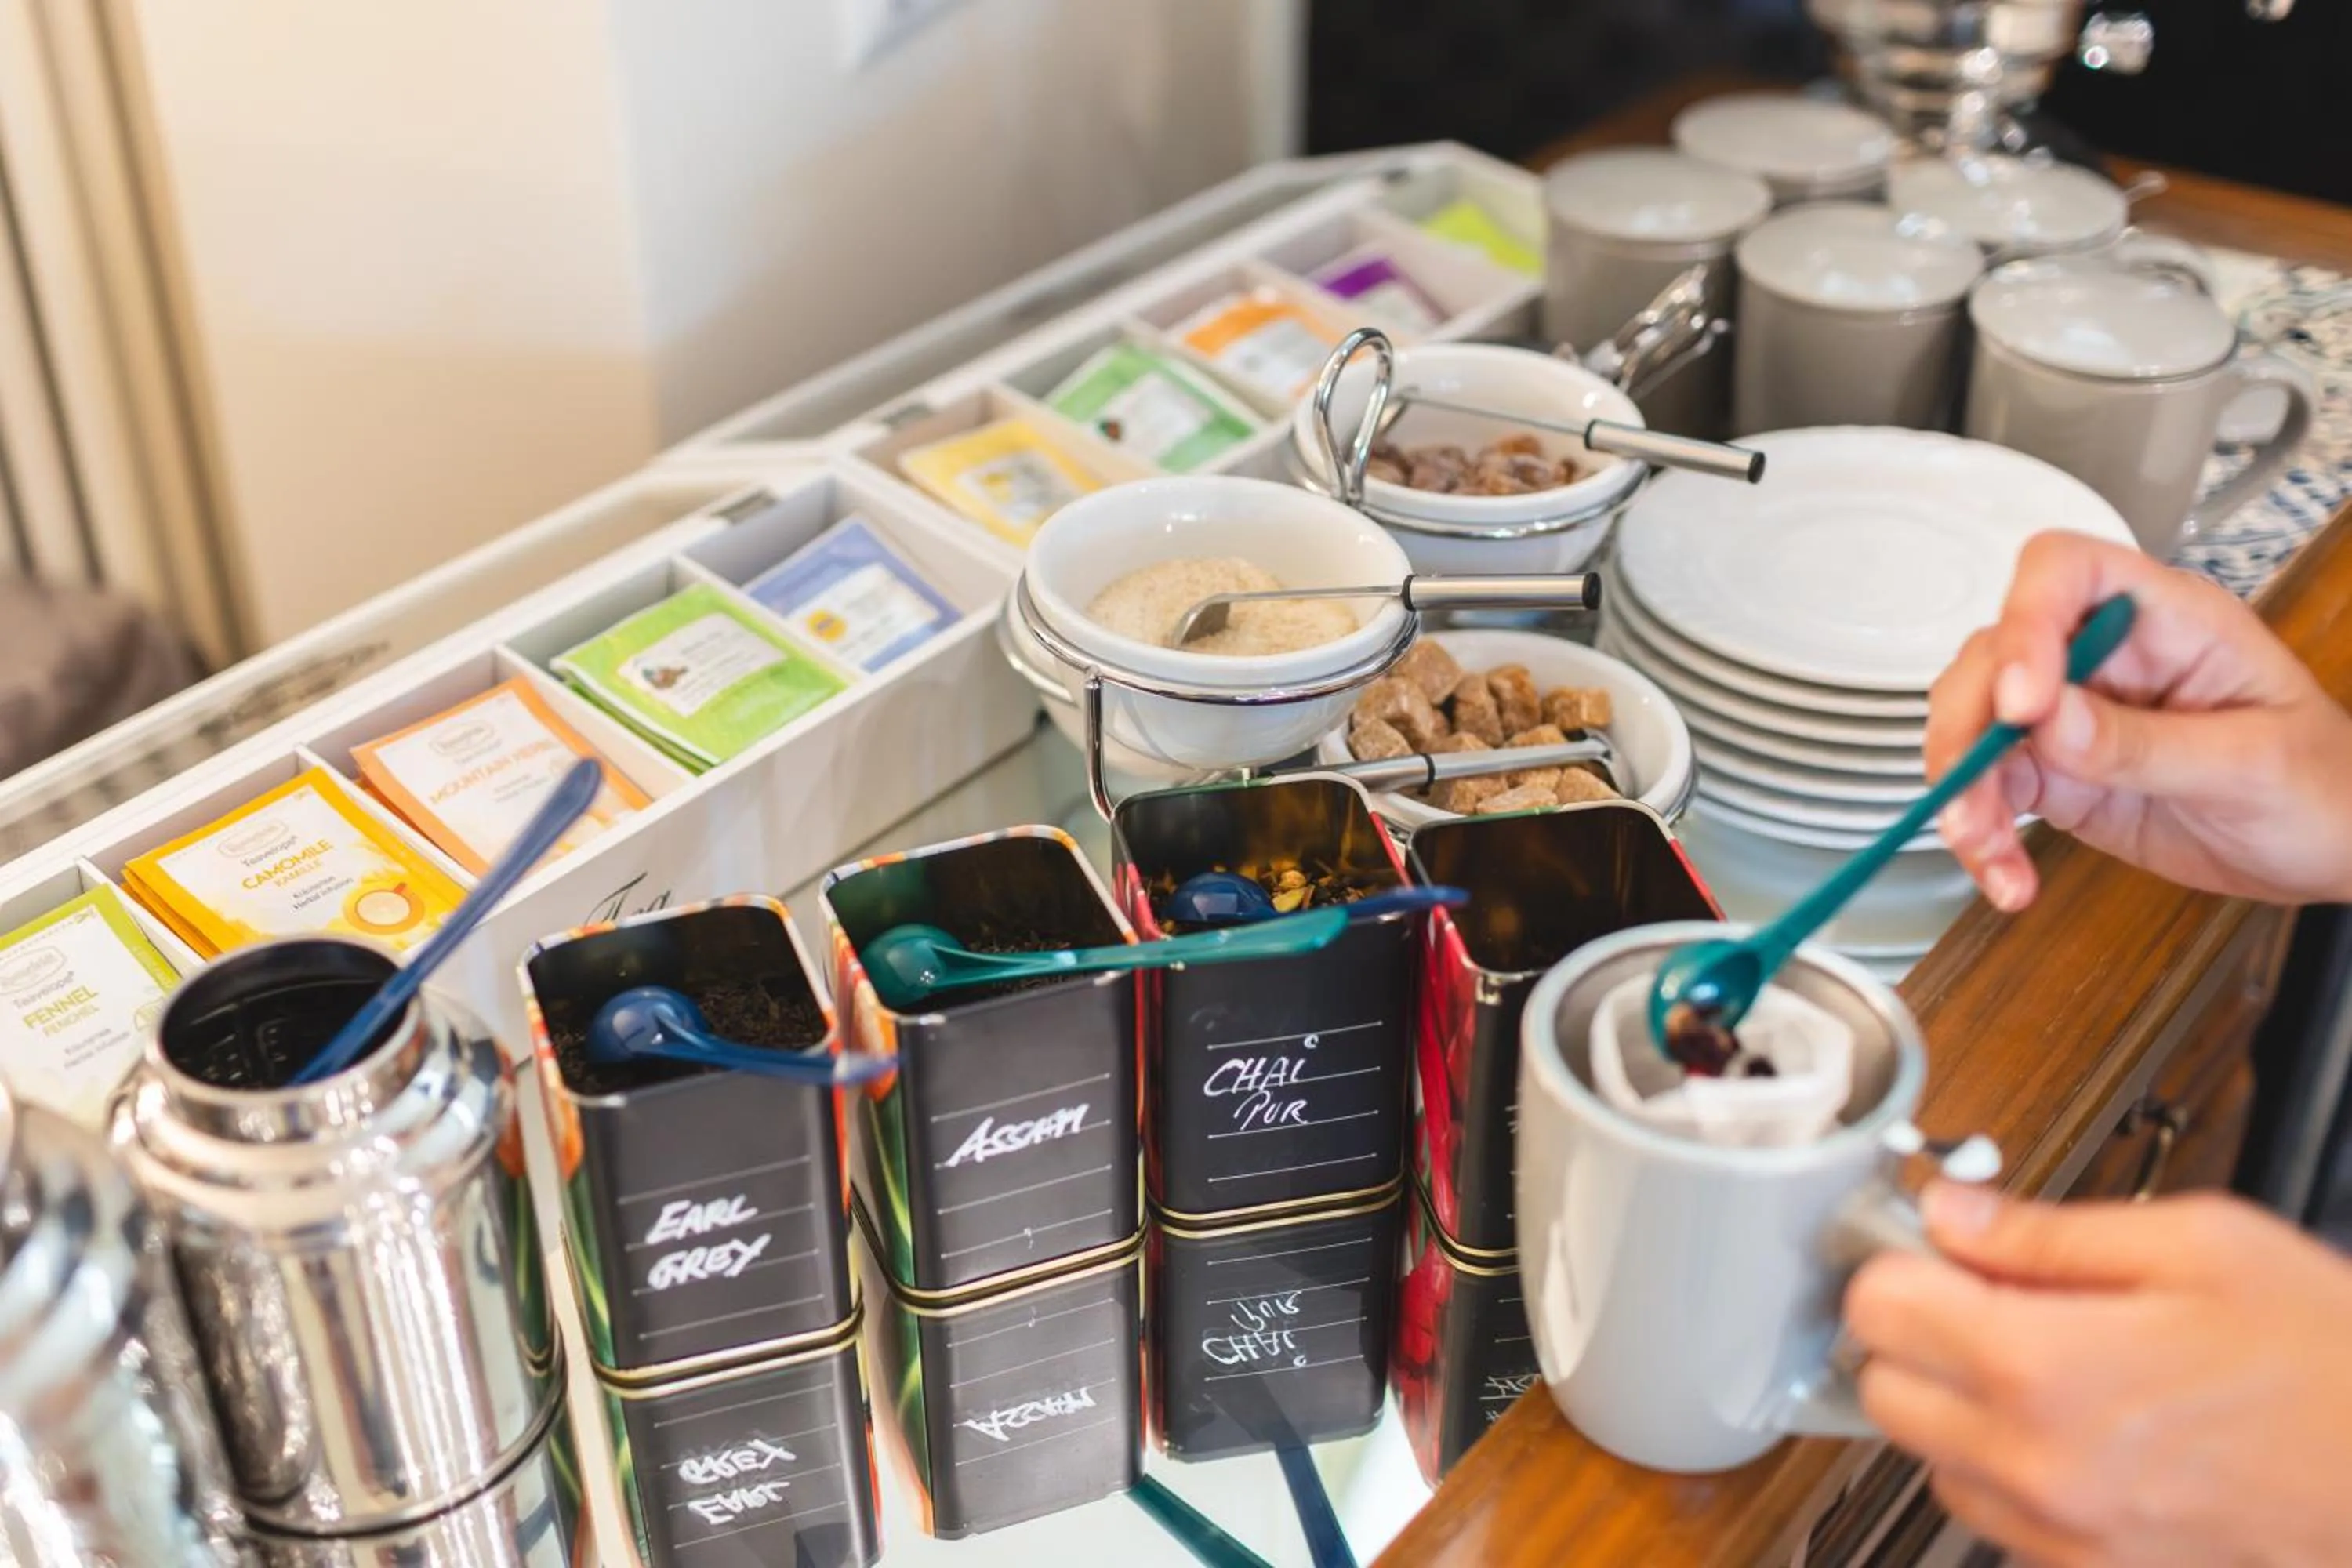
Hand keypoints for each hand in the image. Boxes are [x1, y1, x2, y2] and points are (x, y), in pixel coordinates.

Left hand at [1847, 1185, 2351, 1566]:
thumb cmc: (2326, 1360)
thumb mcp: (2196, 1246)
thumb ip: (2048, 1232)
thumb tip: (1952, 1214)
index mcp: (2047, 1367)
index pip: (1878, 1308)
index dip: (1904, 1262)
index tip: (1937, 1250)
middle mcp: (2037, 1463)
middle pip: (1883, 1386)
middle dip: (1918, 1333)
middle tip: (1983, 1298)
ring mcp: (2061, 1531)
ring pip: (1929, 1456)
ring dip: (1959, 1405)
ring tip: (2044, 1362)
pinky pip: (1992, 1513)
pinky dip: (2006, 1467)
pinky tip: (2073, 1425)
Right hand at [1930, 531, 2351, 909]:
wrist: (2328, 847)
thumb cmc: (2321, 783)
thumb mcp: (2250, 762)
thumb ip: (2146, 742)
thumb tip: (2051, 721)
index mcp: (2166, 619)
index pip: (2068, 572)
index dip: (2027, 620)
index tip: (2024, 700)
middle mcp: (2104, 656)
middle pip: (1995, 653)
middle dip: (1970, 724)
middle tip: (1978, 788)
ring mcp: (2073, 716)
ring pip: (1974, 722)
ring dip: (1962, 787)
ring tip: (1984, 846)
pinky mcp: (2057, 775)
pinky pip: (1991, 790)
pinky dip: (1980, 833)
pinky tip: (2002, 873)